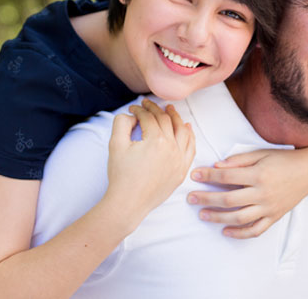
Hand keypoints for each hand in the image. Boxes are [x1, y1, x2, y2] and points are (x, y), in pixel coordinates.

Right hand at [106, 99, 195, 222]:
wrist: (128, 203)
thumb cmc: (121, 175)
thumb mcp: (115, 144)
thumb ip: (122, 122)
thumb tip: (133, 116)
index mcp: (156, 140)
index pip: (149, 117)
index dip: (140, 110)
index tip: (133, 109)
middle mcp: (172, 148)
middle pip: (166, 121)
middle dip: (156, 109)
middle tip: (148, 104)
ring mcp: (180, 160)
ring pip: (182, 131)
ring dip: (176, 118)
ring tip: (170, 109)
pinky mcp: (182, 171)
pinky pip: (191, 148)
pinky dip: (190, 135)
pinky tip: (186, 127)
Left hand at [187, 148, 307, 238]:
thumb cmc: (283, 159)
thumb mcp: (261, 153)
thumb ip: (238, 160)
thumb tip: (216, 166)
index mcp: (258, 174)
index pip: (227, 177)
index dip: (208, 176)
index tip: (194, 175)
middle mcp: (263, 193)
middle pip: (229, 200)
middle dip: (206, 199)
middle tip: (190, 198)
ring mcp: (269, 207)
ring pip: (239, 218)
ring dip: (218, 218)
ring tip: (202, 215)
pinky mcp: (274, 217)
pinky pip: (255, 230)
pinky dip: (240, 233)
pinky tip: (225, 231)